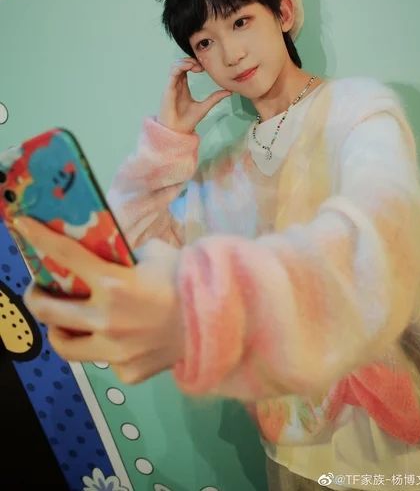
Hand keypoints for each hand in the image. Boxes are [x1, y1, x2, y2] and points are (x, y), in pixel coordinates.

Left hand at [15, 216, 183, 383]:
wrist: (221, 321)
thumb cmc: (188, 280)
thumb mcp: (156, 254)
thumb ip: (126, 254)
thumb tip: (106, 250)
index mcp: (114, 283)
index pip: (65, 255)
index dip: (39, 237)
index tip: (21, 225)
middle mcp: (106, 319)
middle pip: (48, 310)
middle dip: (35, 296)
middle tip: (40, 289)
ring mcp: (114, 350)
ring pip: (65, 346)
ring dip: (60, 329)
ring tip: (66, 320)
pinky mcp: (126, 372)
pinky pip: (104, 359)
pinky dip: (105, 346)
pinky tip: (121, 337)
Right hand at [157, 57, 231, 133]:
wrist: (177, 132)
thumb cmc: (187, 121)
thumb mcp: (205, 106)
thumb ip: (215, 98)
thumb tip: (229, 92)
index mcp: (183, 87)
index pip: (186, 68)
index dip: (195, 63)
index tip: (206, 67)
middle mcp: (177, 84)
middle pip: (181, 64)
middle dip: (191, 60)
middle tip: (202, 65)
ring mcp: (172, 86)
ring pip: (175, 65)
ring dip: (186, 61)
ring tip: (197, 66)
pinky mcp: (168, 89)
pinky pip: (172, 72)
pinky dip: (180, 66)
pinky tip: (190, 67)